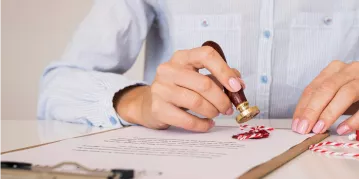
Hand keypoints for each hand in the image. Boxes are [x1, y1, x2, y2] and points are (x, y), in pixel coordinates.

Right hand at [116, 46, 243, 131]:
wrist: (150, 103)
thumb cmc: (178, 88)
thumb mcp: (197, 76)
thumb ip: (218, 77)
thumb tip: (239, 85)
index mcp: (182, 57)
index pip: (206, 55)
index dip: (225, 71)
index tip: (236, 86)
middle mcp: (169, 69)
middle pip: (204, 83)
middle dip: (222, 99)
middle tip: (228, 108)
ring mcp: (161, 88)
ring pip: (196, 102)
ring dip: (212, 111)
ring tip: (216, 114)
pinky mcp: (158, 108)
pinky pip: (187, 120)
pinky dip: (202, 124)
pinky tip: (207, 124)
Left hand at [292, 60, 358, 134]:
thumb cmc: (355, 93)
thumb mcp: (336, 94)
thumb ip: (322, 103)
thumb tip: (303, 121)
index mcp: (334, 70)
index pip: (312, 88)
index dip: (302, 107)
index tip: (296, 124)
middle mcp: (349, 70)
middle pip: (325, 89)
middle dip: (312, 110)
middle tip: (304, 128)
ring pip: (344, 93)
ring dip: (329, 113)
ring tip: (319, 129)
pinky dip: (353, 119)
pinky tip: (342, 129)